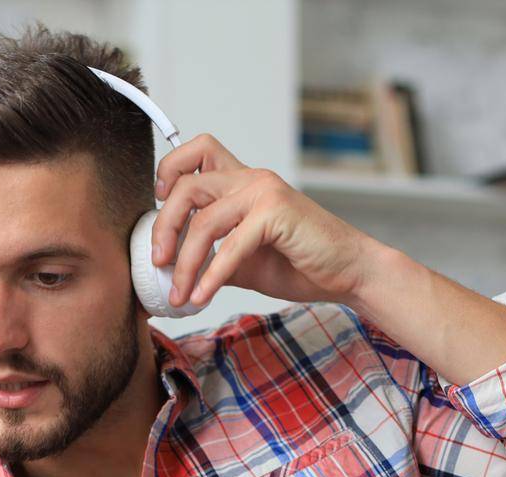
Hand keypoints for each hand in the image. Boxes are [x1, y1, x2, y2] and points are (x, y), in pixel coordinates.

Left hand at [150, 133, 380, 308]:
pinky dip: (211, 275)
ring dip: (185, 262)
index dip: (170, 170)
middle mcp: (252, 179)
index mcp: (244, 182)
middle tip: (158, 262)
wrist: (348, 273)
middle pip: (187, 186)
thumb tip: (173, 273)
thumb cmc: (301, 264)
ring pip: (204, 220)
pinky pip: (230, 245)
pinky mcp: (276, 214)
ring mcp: (265, 193)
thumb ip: (212, 256)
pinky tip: (201, 296)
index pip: (198, 151)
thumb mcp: (243, 261)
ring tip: (179, 293)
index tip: (158, 205)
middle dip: (164, 227)